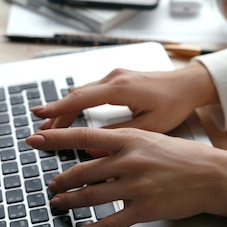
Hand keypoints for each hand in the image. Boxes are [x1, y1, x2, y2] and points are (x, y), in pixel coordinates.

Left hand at [25, 127, 226, 226]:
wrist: (212, 175)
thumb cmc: (181, 156)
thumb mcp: (148, 139)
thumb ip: (118, 144)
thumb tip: (89, 149)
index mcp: (130, 139)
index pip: (83, 136)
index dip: (55, 139)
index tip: (34, 140)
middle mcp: (130, 161)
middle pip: (82, 171)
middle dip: (61, 180)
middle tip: (51, 185)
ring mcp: (136, 186)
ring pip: (91, 196)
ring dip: (69, 202)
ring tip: (58, 204)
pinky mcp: (144, 209)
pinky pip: (109, 223)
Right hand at [31, 60, 218, 133]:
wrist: (188, 84)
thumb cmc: (174, 104)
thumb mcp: (149, 126)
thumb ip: (119, 136)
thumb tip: (93, 150)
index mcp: (121, 88)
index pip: (81, 99)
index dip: (57, 108)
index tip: (38, 115)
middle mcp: (114, 78)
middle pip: (76, 96)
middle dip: (56, 113)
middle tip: (41, 130)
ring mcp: (115, 76)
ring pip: (82, 92)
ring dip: (66, 109)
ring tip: (51, 127)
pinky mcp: (117, 79)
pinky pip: (90, 91)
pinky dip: (77, 104)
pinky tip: (71, 116)